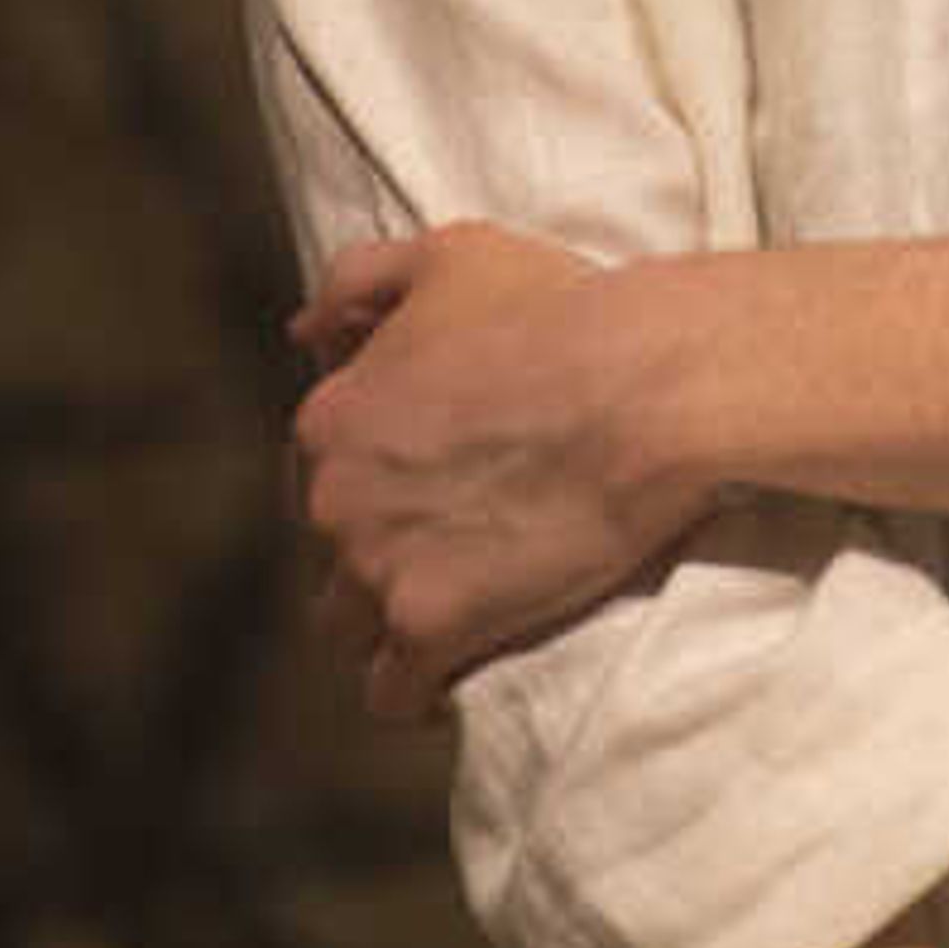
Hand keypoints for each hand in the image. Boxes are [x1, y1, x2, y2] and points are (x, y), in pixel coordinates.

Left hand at [289, 223, 705, 714]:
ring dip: (385, 630)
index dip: (377, 484)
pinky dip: (415, 693)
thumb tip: (303, 332)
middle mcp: (335, 498)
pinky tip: (451, 679)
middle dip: (379, 557)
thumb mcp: (452, 253)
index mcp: (331, 417)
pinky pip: (391, 693)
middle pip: (332, 556)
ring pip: (346, 631)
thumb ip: (359, 281)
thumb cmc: (563, 310)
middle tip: (456, 549)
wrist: (646, 384)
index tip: (433, 489)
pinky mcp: (430, 628)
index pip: (321, 476)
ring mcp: (377, 567)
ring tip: (448, 621)